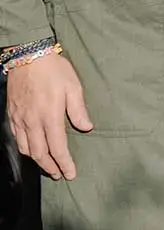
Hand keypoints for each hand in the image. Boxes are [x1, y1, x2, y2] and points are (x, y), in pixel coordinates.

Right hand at [5, 52, 91, 180]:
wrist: (28, 55)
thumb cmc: (54, 70)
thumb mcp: (73, 86)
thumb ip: (79, 110)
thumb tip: (86, 128)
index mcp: (50, 116)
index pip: (57, 148)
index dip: (64, 164)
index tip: (71, 174)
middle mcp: (32, 121)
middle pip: (39, 153)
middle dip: (50, 167)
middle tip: (59, 175)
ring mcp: (19, 118)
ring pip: (25, 148)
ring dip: (37, 160)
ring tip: (47, 165)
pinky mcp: (11, 114)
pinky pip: (16, 137)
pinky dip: (24, 148)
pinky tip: (31, 149)